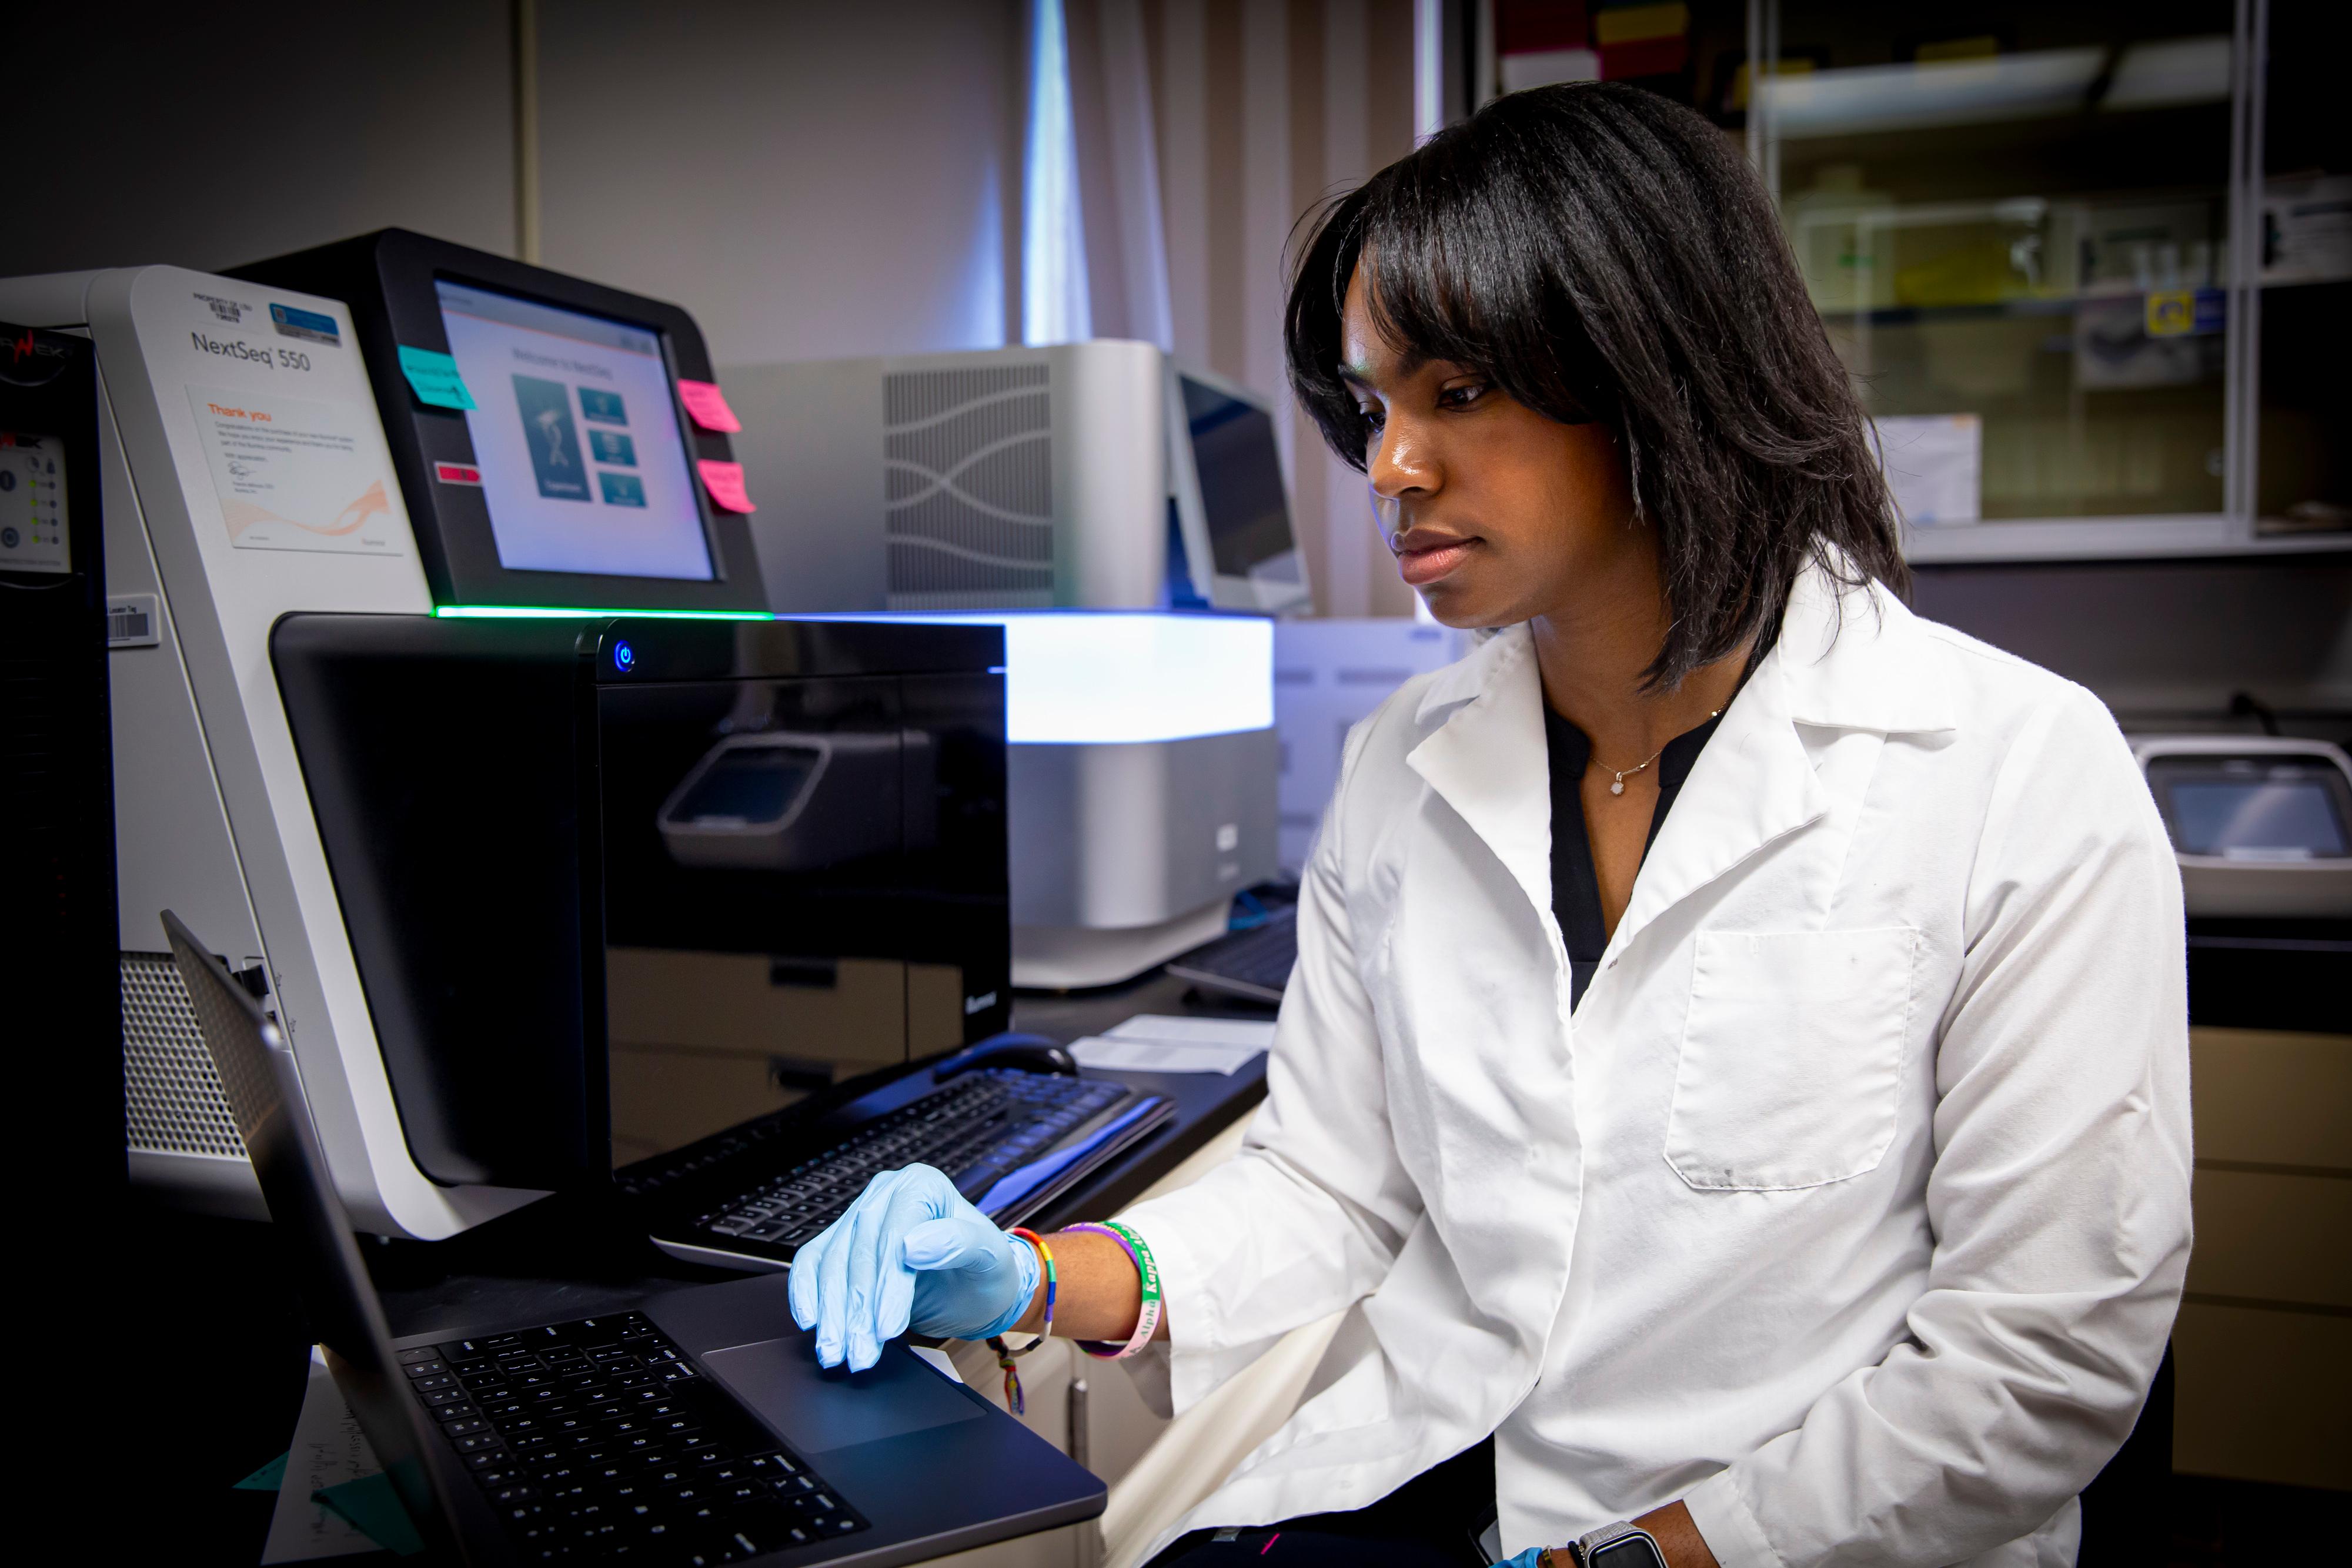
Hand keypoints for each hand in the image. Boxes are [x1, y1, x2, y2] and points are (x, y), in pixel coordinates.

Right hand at [786, 1164, 1039, 1371]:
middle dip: (857, 1310)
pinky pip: (812, 1263)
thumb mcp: (990, 1257)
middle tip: (860, 1354)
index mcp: (923, 1184)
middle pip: (860, 1253)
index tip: (887, 1327)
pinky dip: (807, 1294)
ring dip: (832, 1314)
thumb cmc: (986, 1269)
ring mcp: (859, 1216)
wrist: (976, 1286)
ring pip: (831, 1264)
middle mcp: (886, 1194)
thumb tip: (913, 1245)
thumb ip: (957, 1243)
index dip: (888, 1284)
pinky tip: (811, 1323)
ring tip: (838, 1353)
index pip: (895, 1234)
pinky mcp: (841, 1242)